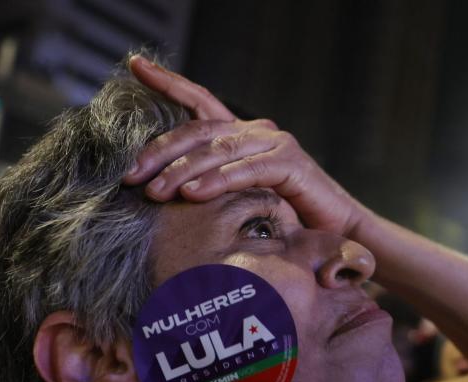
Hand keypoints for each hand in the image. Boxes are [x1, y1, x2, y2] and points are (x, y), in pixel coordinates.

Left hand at [124, 55, 369, 236]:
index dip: (169, 81)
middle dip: (160, 151)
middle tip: (131, 174)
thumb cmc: (285, 217)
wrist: (336, 230)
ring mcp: (275, 144)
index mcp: (243, 134)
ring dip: (181, 171)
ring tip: (155, 191)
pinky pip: (244, 171)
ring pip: (217, 151)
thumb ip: (212, 183)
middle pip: (199, 131)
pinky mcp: (290, 164)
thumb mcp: (241, 196)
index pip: (200, 101)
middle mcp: (258, 131)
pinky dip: (216, 182)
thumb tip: (161, 189)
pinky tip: (193, 194)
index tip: (136, 65)